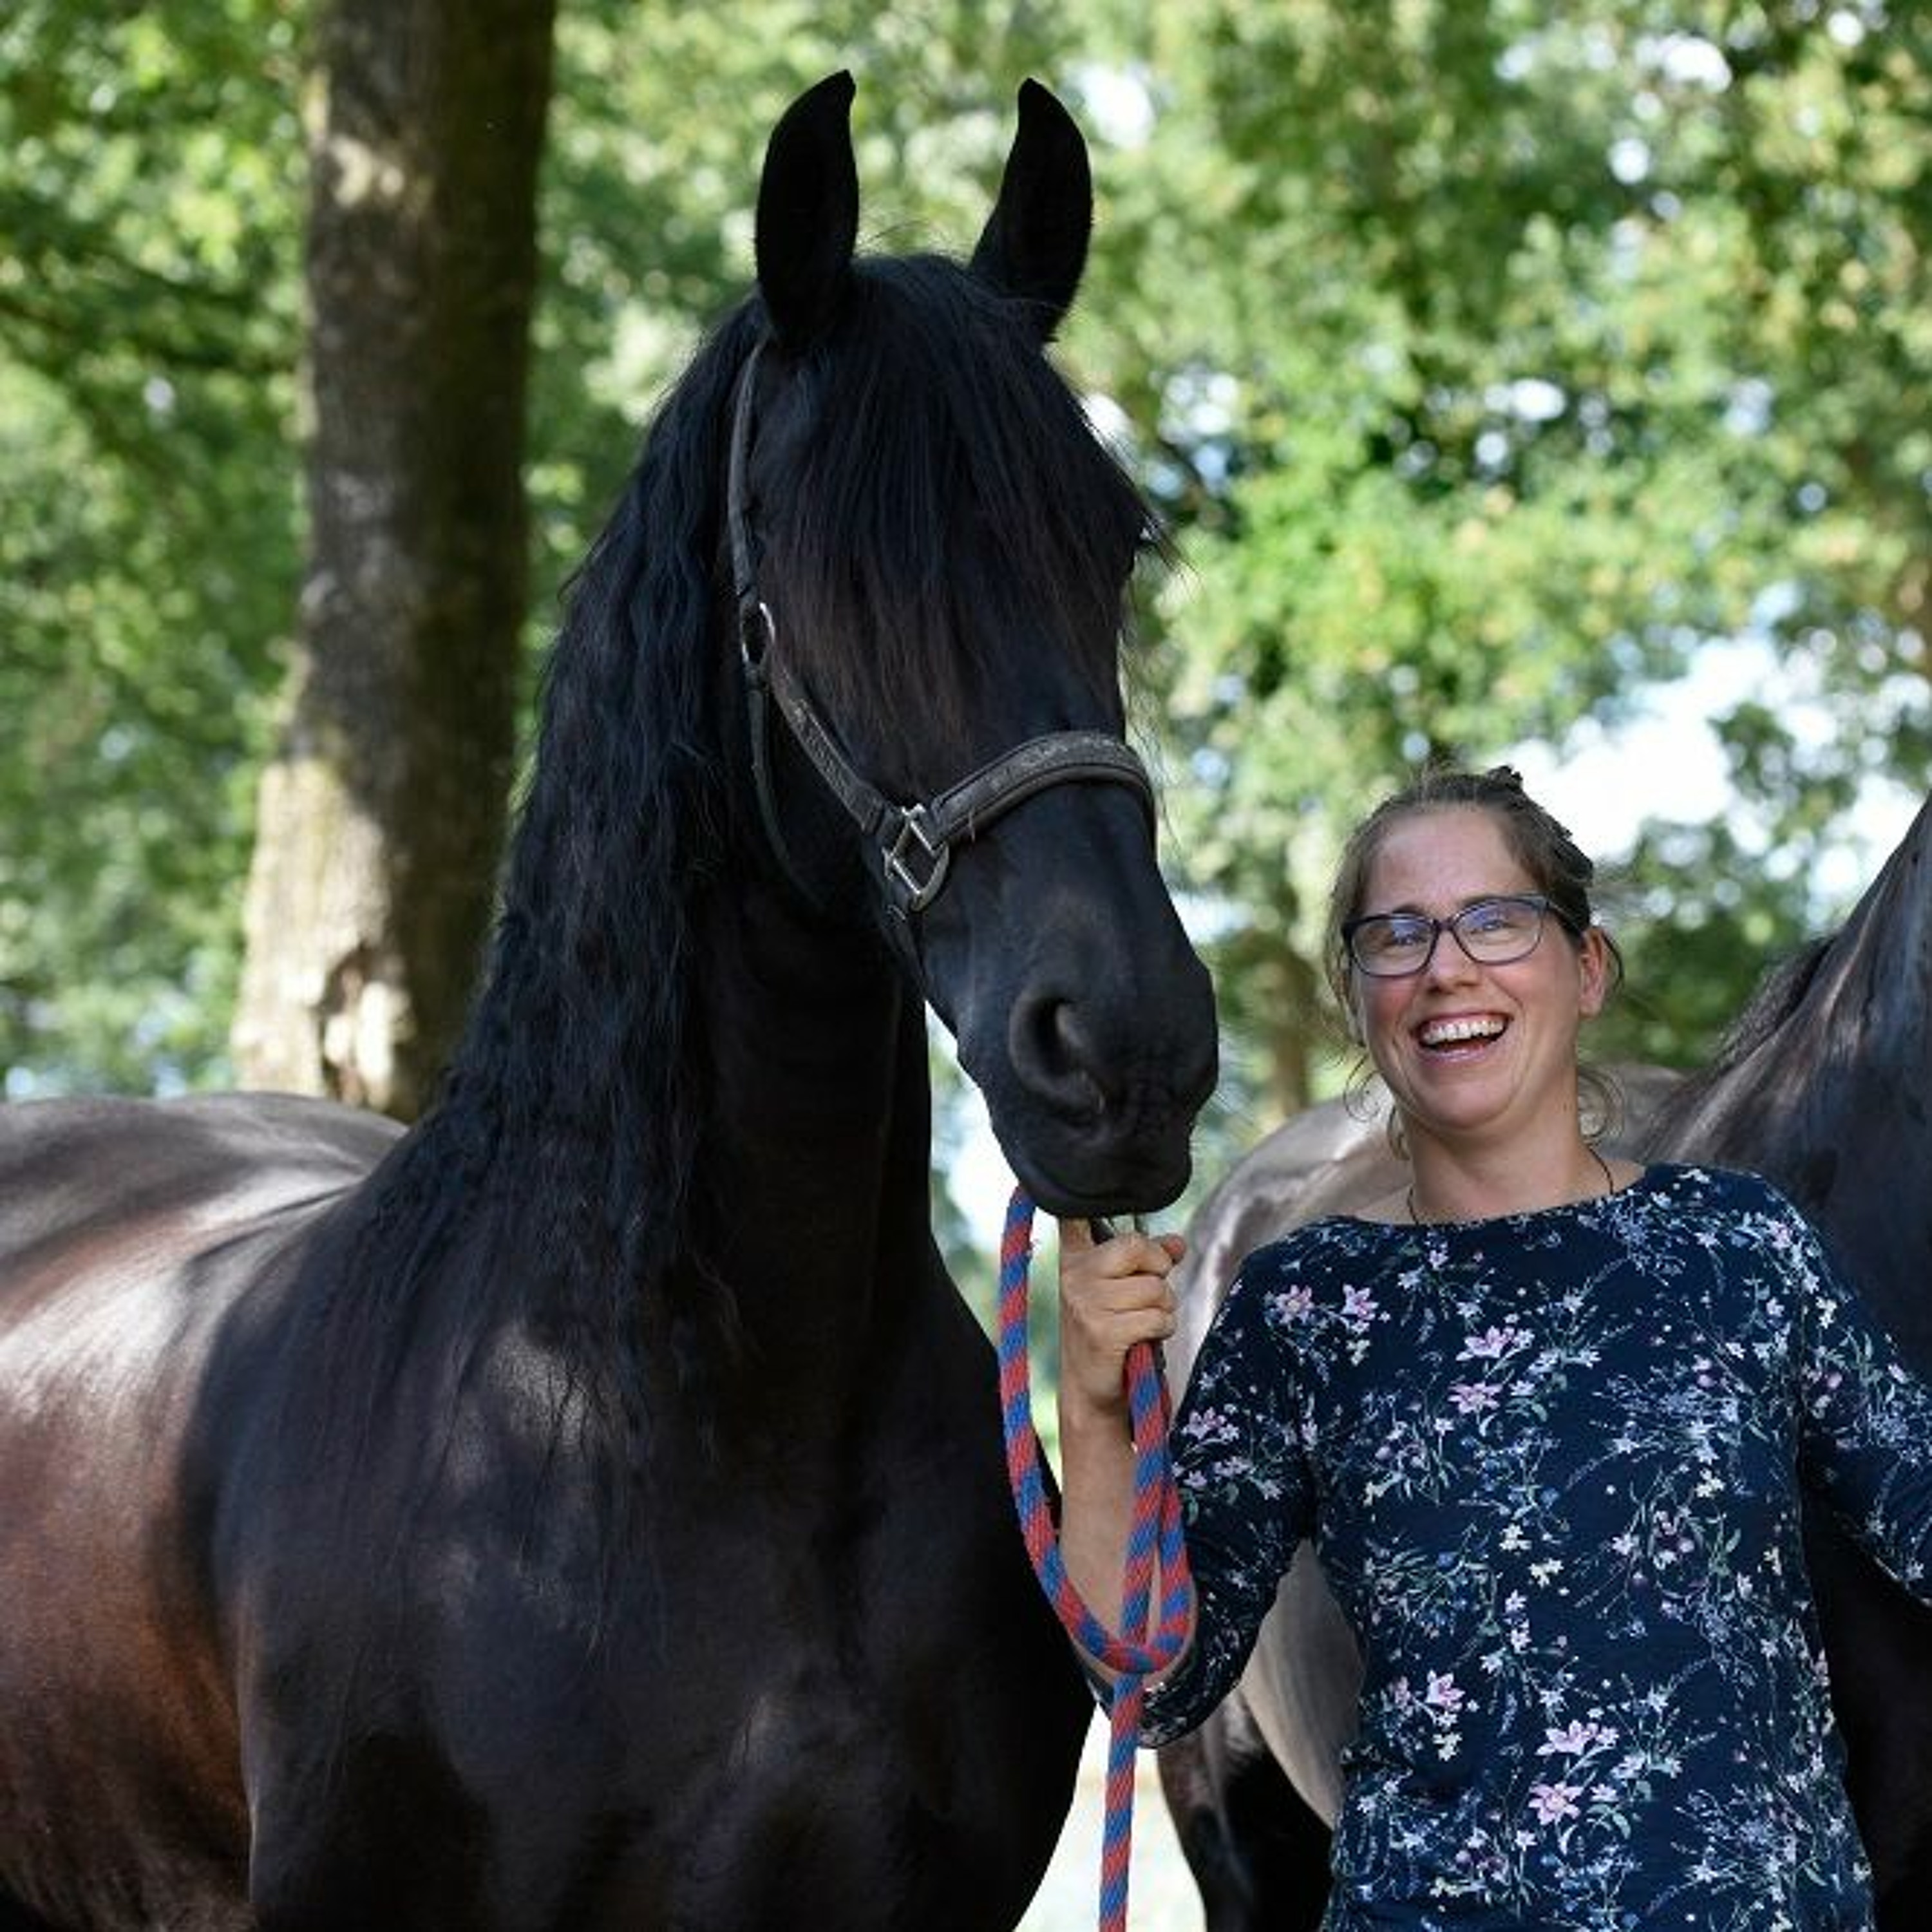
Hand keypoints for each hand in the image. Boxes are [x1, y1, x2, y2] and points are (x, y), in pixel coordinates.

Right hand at [1057, 1218, 1186, 1424]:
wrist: (1093, 1392)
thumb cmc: (1112, 1335)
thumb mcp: (1124, 1292)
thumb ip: (1148, 1262)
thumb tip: (1179, 1243)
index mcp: (1076, 1259)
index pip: (1074, 1216)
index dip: (1083, 1198)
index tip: (1081, 1176)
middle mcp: (1074, 1275)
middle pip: (1137, 1246)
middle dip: (1158, 1270)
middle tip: (1149, 1293)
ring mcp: (1086, 1302)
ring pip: (1155, 1287)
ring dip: (1163, 1308)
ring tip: (1144, 1322)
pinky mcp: (1102, 1330)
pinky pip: (1157, 1316)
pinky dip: (1162, 1329)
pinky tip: (1145, 1339)